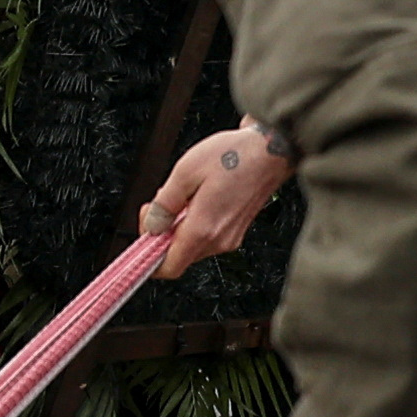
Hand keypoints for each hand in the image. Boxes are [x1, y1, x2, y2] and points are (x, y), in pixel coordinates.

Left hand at [142, 123, 297, 276]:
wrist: (273, 149)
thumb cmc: (235, 155)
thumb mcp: (186, 172)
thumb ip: (164, 204)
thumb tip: (152, 226)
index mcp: (203, 229)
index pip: (169, 268)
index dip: (148, 258)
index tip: (143, 237)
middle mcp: (219, 240)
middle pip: (178, 256)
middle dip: (162, 235)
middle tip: (158, 206)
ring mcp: (231, 236)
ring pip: (192, 246)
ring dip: (178, 228)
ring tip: (182, 197)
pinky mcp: (237, 229)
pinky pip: (207, 236)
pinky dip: (195, 224)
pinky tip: (196, 199)